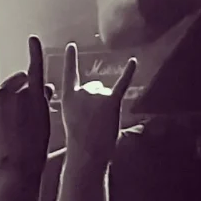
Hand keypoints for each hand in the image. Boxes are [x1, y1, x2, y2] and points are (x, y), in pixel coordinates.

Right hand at [0, 21, 51, 172]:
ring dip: (35, 95)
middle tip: (23, 121)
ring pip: (29, 83)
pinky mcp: (33, 96)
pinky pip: (37, 72)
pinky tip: (33, 41)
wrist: (17, 167)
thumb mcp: (1, 122)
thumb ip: (16, 100)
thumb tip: (40, 83)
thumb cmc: (9, 149)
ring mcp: (17, 93)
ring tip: (31, 123)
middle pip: (16, 79)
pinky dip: (36, 55)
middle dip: (23, 92)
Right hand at [59, 43, 135, 162]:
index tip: (71, 45)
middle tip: (92, 123)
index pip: (69, 73)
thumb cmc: (78, 141)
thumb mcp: (70, 119)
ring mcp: (97, 95)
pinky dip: (128, 72)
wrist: (86, 154)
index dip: (70, 59)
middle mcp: (82, 91)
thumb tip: (95, 96)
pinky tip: (133, 61)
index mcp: (67, 96)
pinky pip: (121, 83)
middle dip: (96, 103)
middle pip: (94, 87)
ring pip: (105, 93)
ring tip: (100, 124)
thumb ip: (79, 104)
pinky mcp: (111, 101)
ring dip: (106, 107)